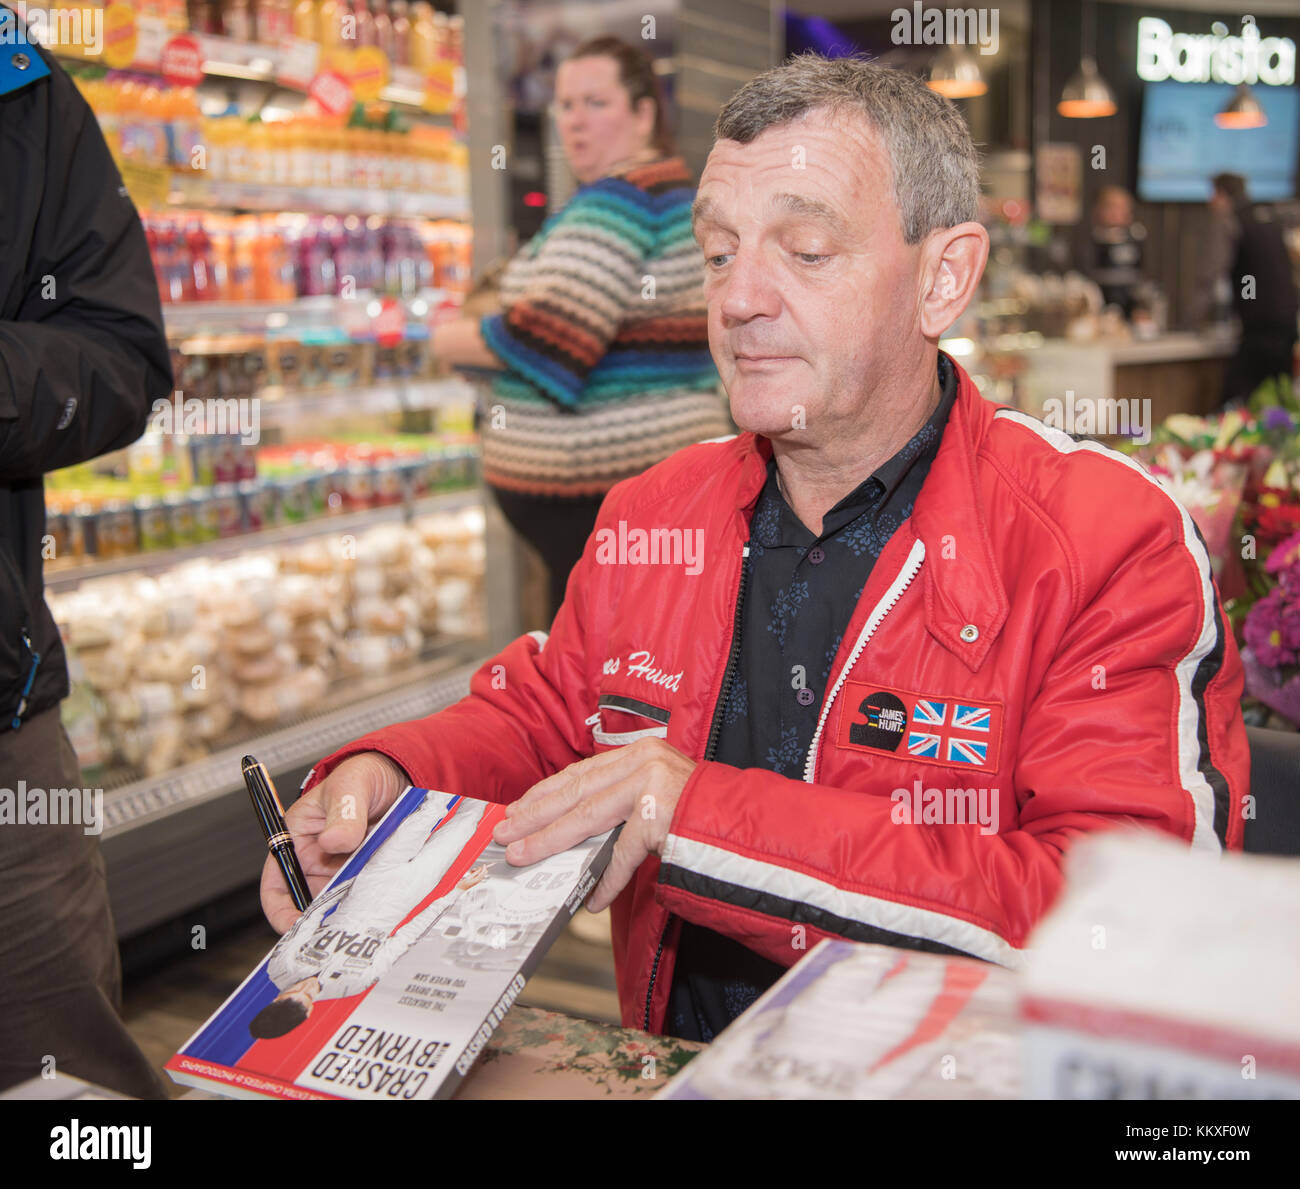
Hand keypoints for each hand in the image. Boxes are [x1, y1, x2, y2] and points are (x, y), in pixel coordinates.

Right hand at [259, 751, 407, 933]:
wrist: (399, 774)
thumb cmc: (362, 775)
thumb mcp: (350, 786)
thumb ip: (344, 811)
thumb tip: (333, 840)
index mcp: (297, 841)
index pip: (278, 885)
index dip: (281, 911)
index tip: (296, 928)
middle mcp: (318, 861)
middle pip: (312, 903)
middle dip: (324, 918)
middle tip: (343, 927)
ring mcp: (345, 869)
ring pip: (343, 901)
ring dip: (354, 909)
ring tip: (368, 912)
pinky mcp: (370, 872)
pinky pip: (369, 892)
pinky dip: (375, 898)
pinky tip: (387, 898)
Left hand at [492, 738, 695, 912]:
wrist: (754, 827)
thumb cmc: (704, 816)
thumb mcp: (657, 796)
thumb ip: (620, 804)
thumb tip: (574, 831)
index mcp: (639, 753)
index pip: (579, 773)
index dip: (544, 793)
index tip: (517, 810)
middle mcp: (643, 761)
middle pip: (575, 791)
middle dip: (535, 815)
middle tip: (505, 834)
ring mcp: (652, 785)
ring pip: (588, 817)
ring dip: (551, 841)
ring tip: (526, 858)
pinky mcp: (661, 815)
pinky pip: (623, 855)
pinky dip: (606, 880)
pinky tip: (590, 899)